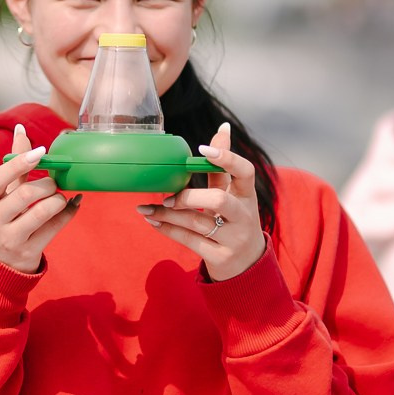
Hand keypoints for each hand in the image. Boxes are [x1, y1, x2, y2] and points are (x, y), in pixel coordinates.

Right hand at [0, 123, 80, 273]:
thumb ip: (12, 165)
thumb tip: (21, 129)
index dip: (20, 162)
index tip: (40, 152)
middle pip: (26, 194)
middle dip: (47, 184)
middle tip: (53, 182)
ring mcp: (10, 239)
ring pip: (43, 211)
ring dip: (58, 199)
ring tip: (60, 197)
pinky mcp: (28, 252)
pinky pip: (56, 227)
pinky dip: (69, 212)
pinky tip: (73, 204)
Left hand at [137, 123, 267, 280]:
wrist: (246, 266)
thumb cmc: (234, 221)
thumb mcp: (234, 196)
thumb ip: (224, 168)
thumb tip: (223, 128)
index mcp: (247, 195)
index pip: (246, 172)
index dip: (227, 158)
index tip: (202, 149)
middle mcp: (244, 216)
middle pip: (218, 200)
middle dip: (189, 196)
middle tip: (168, 196)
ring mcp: (233, 238)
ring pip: (197, 222)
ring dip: (168, 214)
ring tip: (147, 209)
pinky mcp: (220, 257)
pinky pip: (189, 241)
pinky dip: (167, 229)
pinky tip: (152, 221)